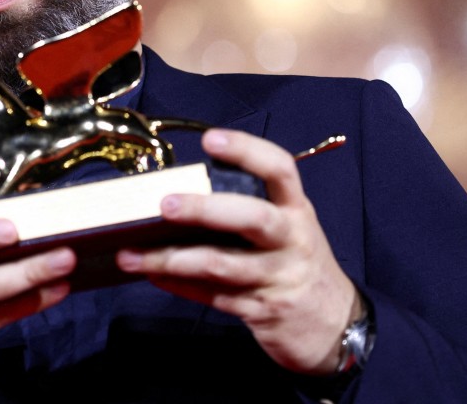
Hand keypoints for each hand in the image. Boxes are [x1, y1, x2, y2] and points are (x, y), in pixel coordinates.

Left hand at [116, 128, 359, 374]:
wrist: (335, 326)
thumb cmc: (296, 263)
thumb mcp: (288, 228)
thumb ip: (250, 208)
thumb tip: (185, 192)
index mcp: (296, 209)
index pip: (281, 170)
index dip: (247, 150)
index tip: (211, 140)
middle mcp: (292, 239)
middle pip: (253, 217)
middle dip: (205, 209)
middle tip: (165, 204)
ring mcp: (278, 277)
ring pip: (221, 264)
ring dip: (172, 258)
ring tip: (131, 254)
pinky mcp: (261, 310)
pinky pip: (213, 296)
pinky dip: (179, 285)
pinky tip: (153, 276)